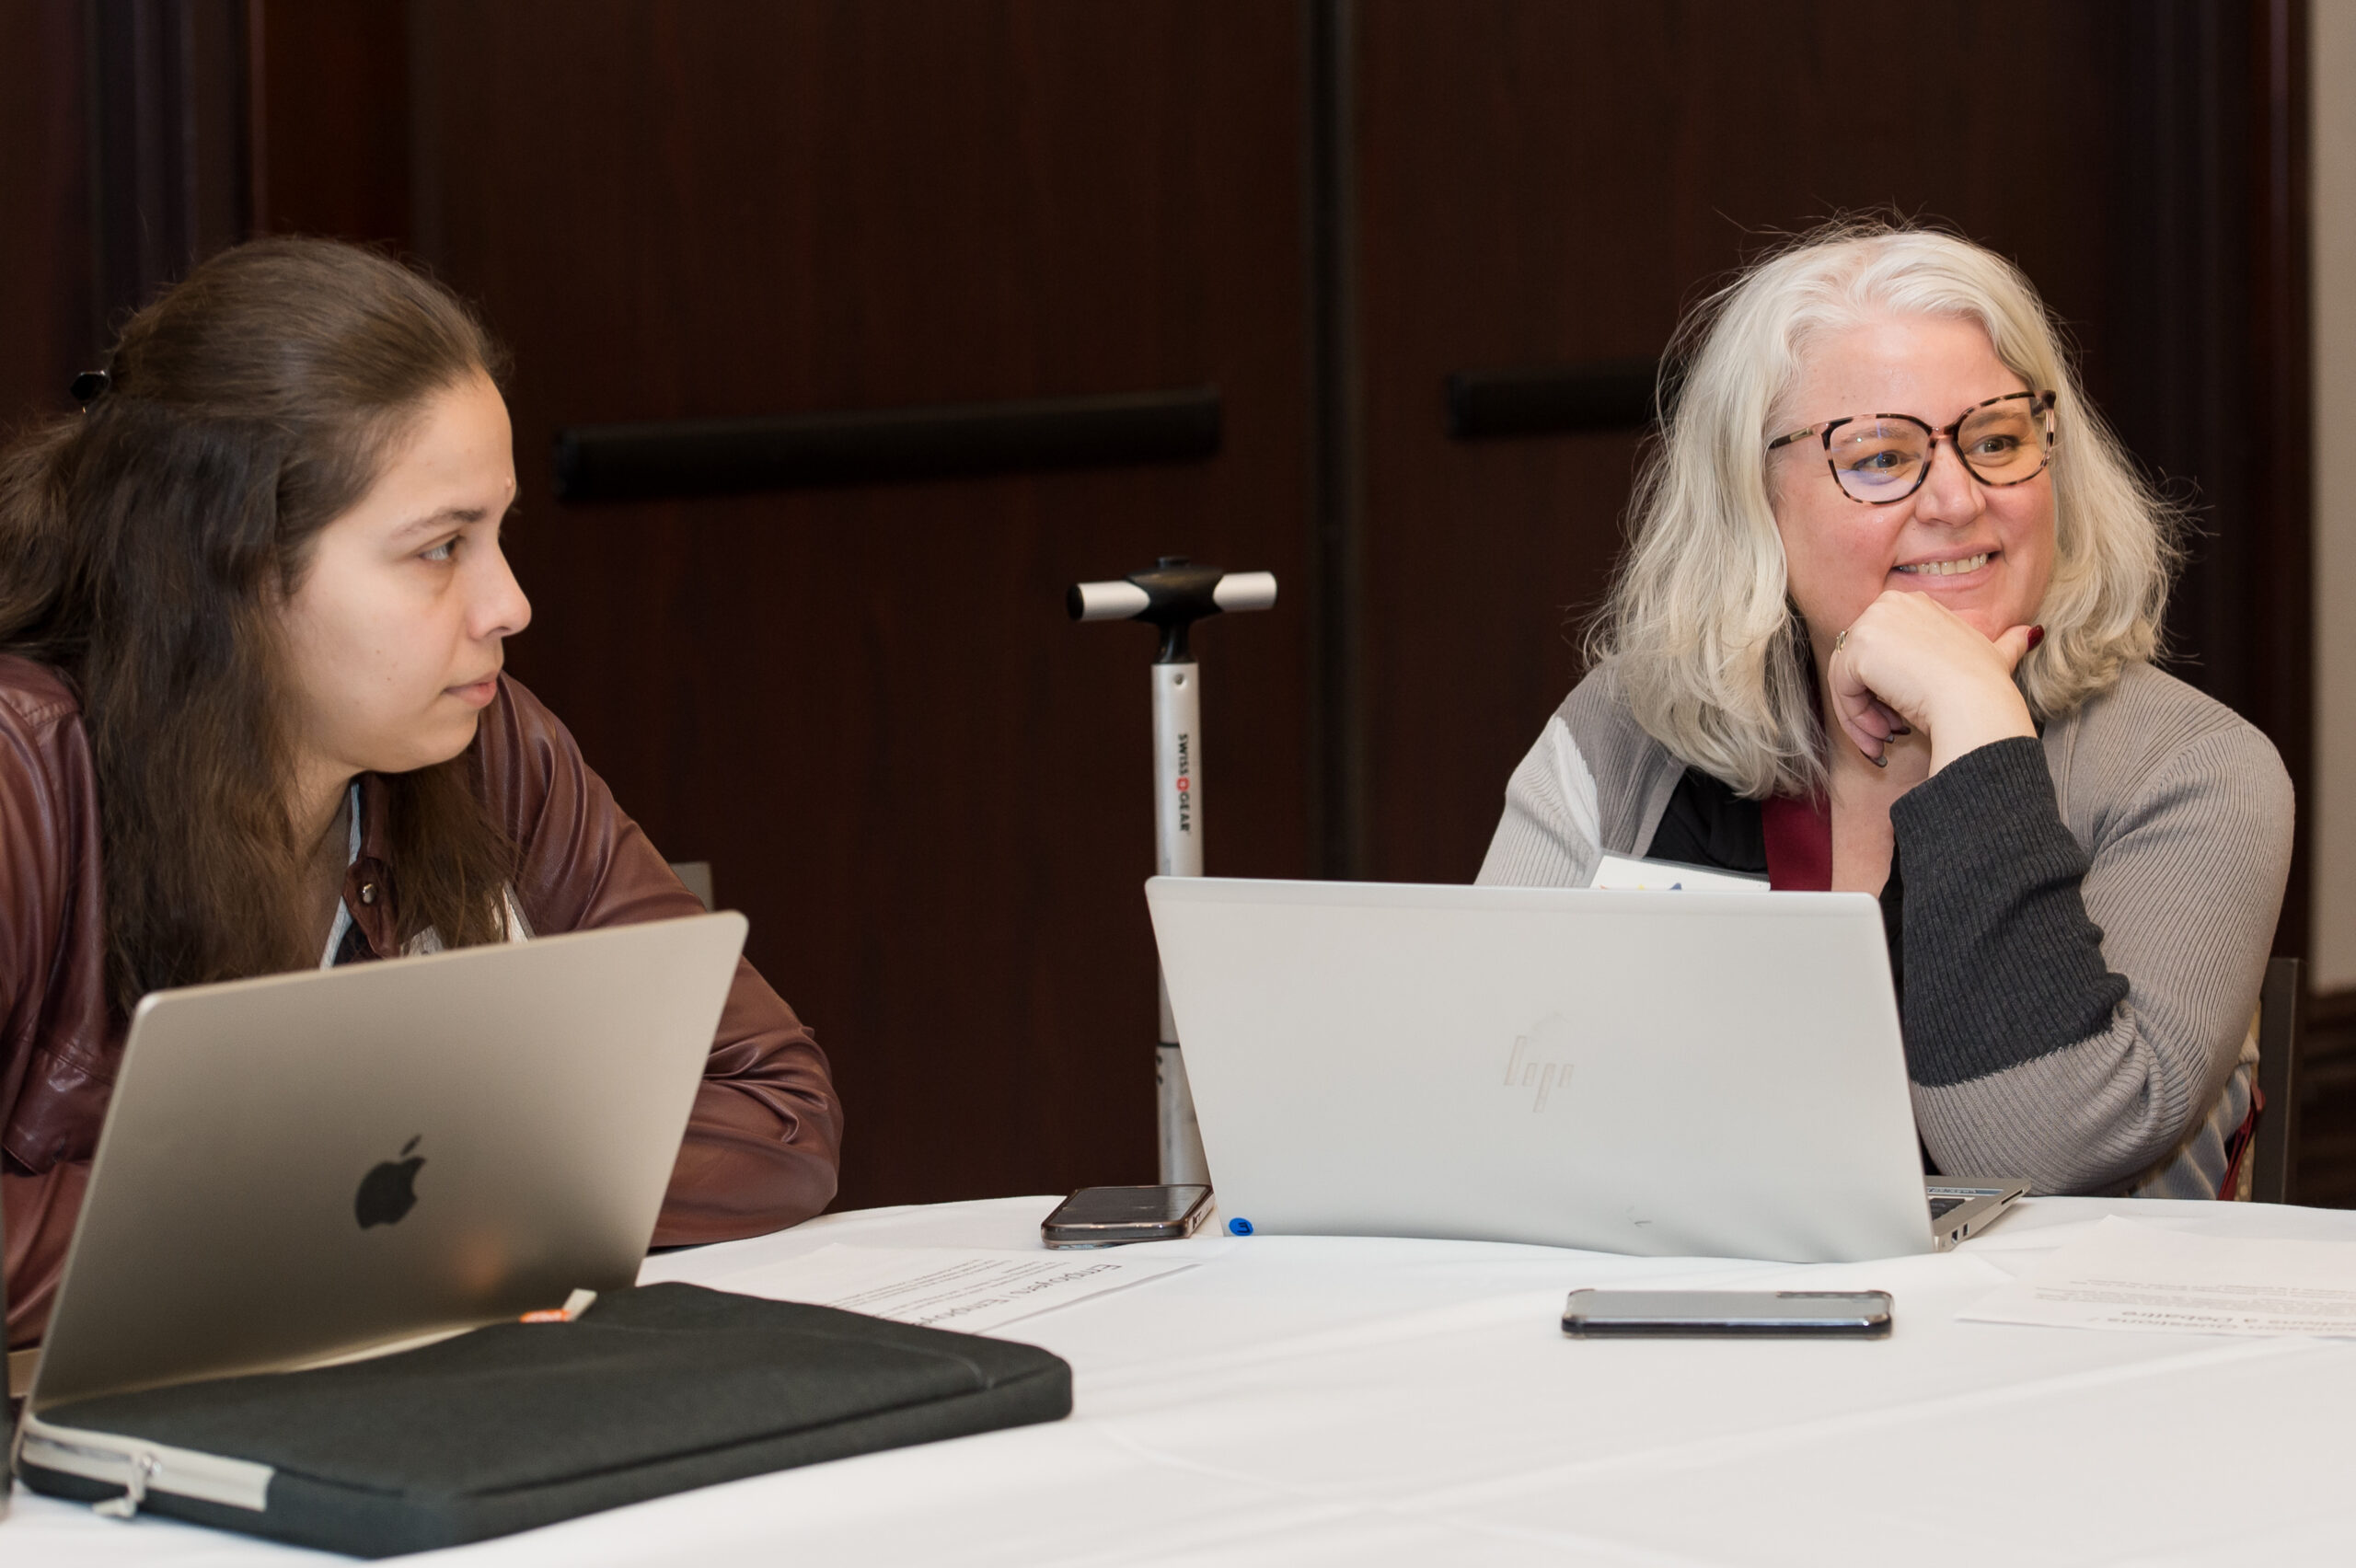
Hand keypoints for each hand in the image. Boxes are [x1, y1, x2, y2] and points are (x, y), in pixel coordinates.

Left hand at [1826, 591, 2037, 772]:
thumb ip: (2007, 644)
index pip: (1884, 650)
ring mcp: (1871, 623)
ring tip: (1885, 740)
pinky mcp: (1857, 648)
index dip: (1890, 687)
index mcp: (1915, 603)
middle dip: (1872, 704)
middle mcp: (1890, 604)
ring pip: (1847, 679)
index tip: (1904, 718)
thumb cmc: (1985, 687)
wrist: (1976, 703)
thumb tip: (2033, 633)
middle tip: (1891, 734)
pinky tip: (1879, 735)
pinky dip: (1854, 718)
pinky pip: (1842, 689)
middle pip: (1860, 663)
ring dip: (1862, 717)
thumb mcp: (1996, 658)